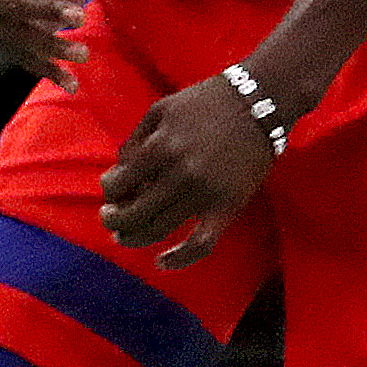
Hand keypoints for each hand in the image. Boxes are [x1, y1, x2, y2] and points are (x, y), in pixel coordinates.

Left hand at [99, 70, 277, 265]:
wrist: (258, 102)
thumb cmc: (204, 103)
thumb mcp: (159, 111)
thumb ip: (135, 142)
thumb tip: (118, 173)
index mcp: (159, 148)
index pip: (117, 185)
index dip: (109, 190)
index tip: (113, 188)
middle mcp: (179, 175)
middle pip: (132, 214)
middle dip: (112, 219)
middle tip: (109, 217)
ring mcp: (204, 194)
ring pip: (157, 230)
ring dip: (133, 237)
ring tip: (123, 236)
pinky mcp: (227, 207)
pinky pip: (201, 244)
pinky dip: (180, 259)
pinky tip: (161, 263)